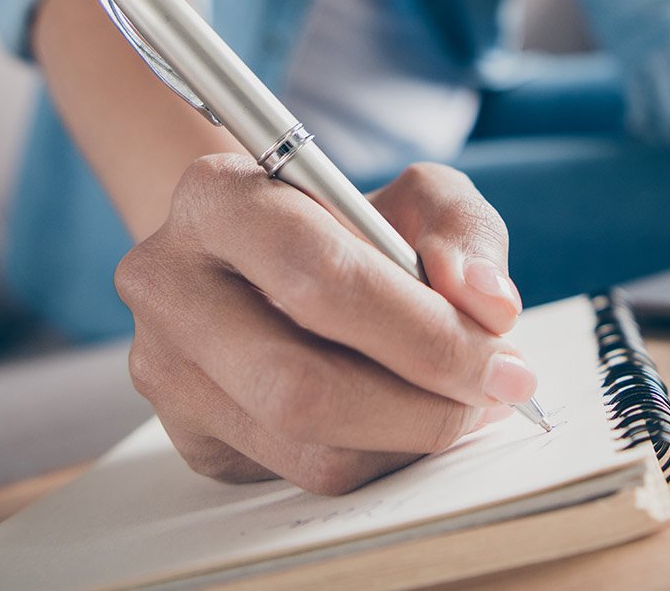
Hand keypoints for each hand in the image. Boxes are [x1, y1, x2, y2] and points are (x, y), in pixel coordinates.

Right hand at [115, 156, 534, 494]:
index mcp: (218, 198)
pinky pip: (299, 473)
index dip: (422, 330)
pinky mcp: (189, 433)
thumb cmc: (350, 219)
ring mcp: (167, 368)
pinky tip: (410, 417)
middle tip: (492, 396)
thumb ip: (462, 231)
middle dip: (420, 402)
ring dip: (407, 438)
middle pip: (299, 381)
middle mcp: (169, 284)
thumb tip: (491, 305)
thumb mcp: (416, 195)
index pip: (319, 277)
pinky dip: (378, 455)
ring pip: (302, 444)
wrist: (267, 254)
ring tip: (462, 402)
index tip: (502, 357)